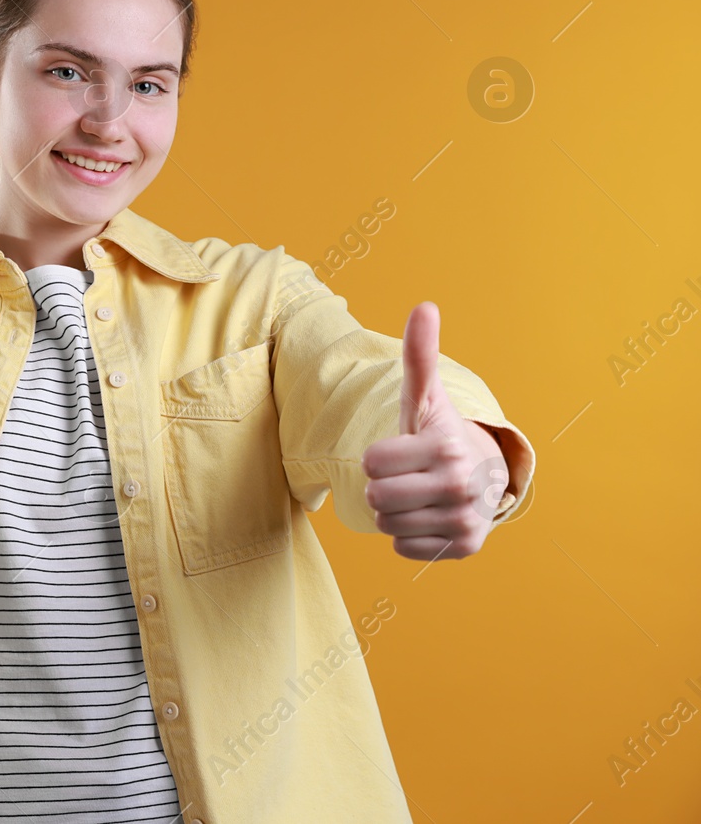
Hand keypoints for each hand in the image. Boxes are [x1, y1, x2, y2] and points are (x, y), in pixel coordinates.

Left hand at [361, 301, 510, 561]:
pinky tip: (430, 516)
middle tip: (408, 475)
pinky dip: (408, 535)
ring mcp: (465, 520)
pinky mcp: (463, 547)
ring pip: (386, 524)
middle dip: (383, 486)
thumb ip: (420, 355)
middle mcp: (461, 486)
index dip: (378, 457)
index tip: (402, 450)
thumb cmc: (439, 435)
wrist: (483, 477)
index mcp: (447, 448)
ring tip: (419, 494)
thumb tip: (425, 306)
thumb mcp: (425, 397)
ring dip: (394, 511)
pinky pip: (401, 547)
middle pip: (375, 498)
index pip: (370, 463)